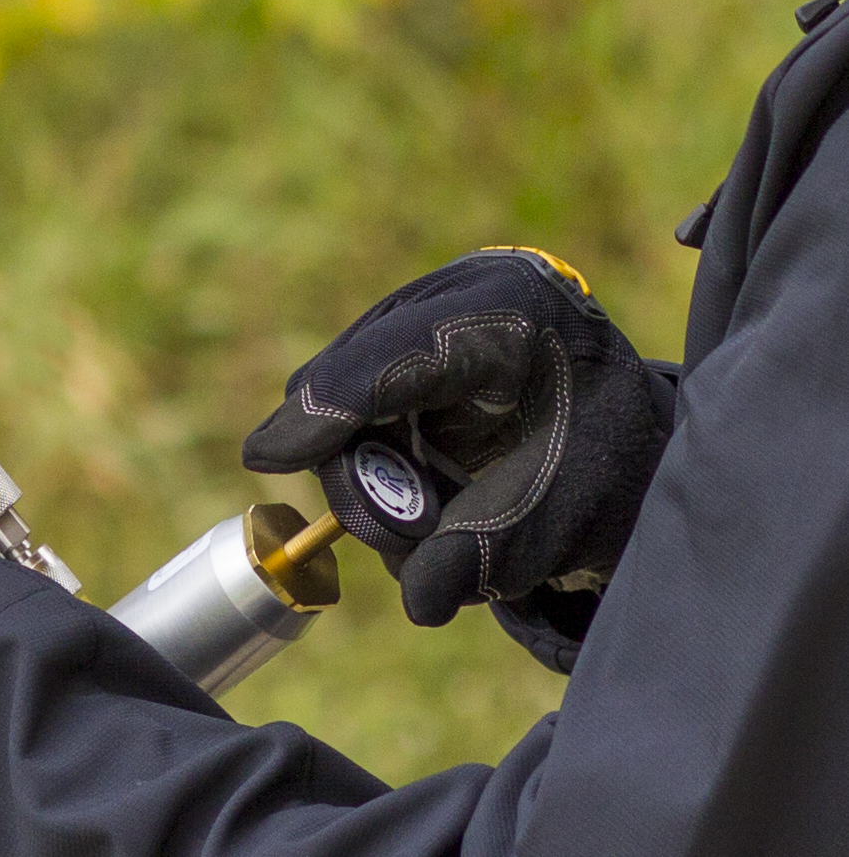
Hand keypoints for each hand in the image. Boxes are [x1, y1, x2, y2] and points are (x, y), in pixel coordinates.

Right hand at [243, 248, 675, 628]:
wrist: (628, 441)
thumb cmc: (610, 464)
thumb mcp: (568, 513)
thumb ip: (492, 550)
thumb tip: (419, 600)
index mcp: (509, 310)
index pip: (400, 354)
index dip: (331, 407)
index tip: (267, 459)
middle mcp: (448, 297)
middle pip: (349, 387)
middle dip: (364, 478)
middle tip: (420, 543)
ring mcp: (414, 320)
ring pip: (339, 410)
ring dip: (372, 484)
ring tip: (444, 522)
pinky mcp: (393, 354)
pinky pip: (348, 420)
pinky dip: (376, 473)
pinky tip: (429, 493)